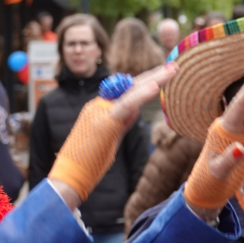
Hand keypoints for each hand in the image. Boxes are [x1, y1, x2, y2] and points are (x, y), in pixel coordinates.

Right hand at [49, 64, 180, 209]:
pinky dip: (142, 95)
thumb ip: (122, 122)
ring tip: (174, 70)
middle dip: (154, 75)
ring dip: (155, 79)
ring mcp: (99, 111)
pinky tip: (156, 87)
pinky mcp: (104, 122)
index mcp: (98, 109)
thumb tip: (135, 110)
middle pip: (130, 85)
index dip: (145, 81)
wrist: (69, 176)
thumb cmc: (87, 163)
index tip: (164, 74)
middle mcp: (97, 105)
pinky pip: (127, 104)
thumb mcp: (109, 138)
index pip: (126, 90)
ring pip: (131, 91)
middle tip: (174, 67)